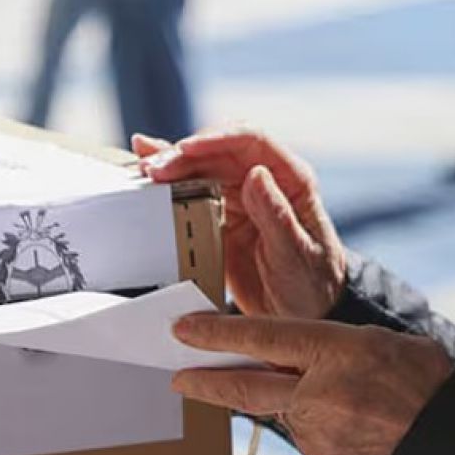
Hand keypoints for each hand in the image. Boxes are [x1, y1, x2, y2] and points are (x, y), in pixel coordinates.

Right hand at [135, 129, 345, 318]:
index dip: (215, 139)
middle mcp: (263, 181)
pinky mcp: (220, 219)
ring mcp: (240, 198)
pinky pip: (190, 194)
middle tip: (154, 171)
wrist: (306, 315)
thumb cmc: (312, 284)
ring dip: (170, 167)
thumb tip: (256, 174)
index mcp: (290, 180)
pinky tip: (144, 169)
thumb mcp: (296, 255)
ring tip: (141, 171)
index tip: (185, 149)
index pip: (250, 141)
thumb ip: (276, 215)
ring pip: (200, 169)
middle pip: (217, 153)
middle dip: (182, 156)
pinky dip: (168, 184)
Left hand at [172, 314, 452, 454]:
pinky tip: (350, 420)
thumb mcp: (380, 342)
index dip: (216, 334)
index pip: (260, 339)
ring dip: (290, 401)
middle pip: (244, 386)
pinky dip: (315, 423)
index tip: (183, 331)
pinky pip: (305, 433)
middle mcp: (317, 393)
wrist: (452, 444)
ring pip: (282, 409)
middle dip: (204, 381)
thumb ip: (333, 347)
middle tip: (176, 376)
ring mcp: (317, 431)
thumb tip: (301, 358)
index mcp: (334, 352)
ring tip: (343, 397)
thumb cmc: (426, 383)